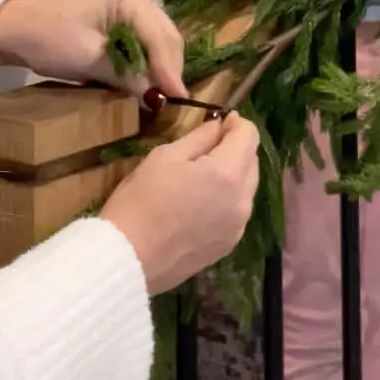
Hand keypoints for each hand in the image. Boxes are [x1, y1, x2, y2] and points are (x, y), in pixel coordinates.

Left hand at [0, 0, 187, 101]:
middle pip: (165, 36)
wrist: (16, 31)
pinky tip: (152, 83)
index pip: (158, 35)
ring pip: (160, 41)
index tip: (178, 97)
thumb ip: (125, 76)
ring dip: (163, 68)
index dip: (169, 68)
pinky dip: (151, 64)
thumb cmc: (48, 39)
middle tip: (175, 101)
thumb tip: (157, 99)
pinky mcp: (124, 21)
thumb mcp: (88, 59)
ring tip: (166, 96)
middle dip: (170, 69)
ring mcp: (132, 7)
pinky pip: (147, 44)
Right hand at [101, 113, 259, 292]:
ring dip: (233, 175)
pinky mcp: (227, 247)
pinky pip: (236, 213)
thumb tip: (219, 127)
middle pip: (252, 162)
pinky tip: (201, 204)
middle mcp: (242, 201)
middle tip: (208, 146)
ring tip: (203, 176)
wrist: (127, 259)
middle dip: (236, 148)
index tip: (221, 121)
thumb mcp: (165, 156)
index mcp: (228, 174)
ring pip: (246, 189)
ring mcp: (237, 228)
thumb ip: (200, 138)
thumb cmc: (141, 201)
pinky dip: (226, 200)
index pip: (249, 136)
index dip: (236, 123)